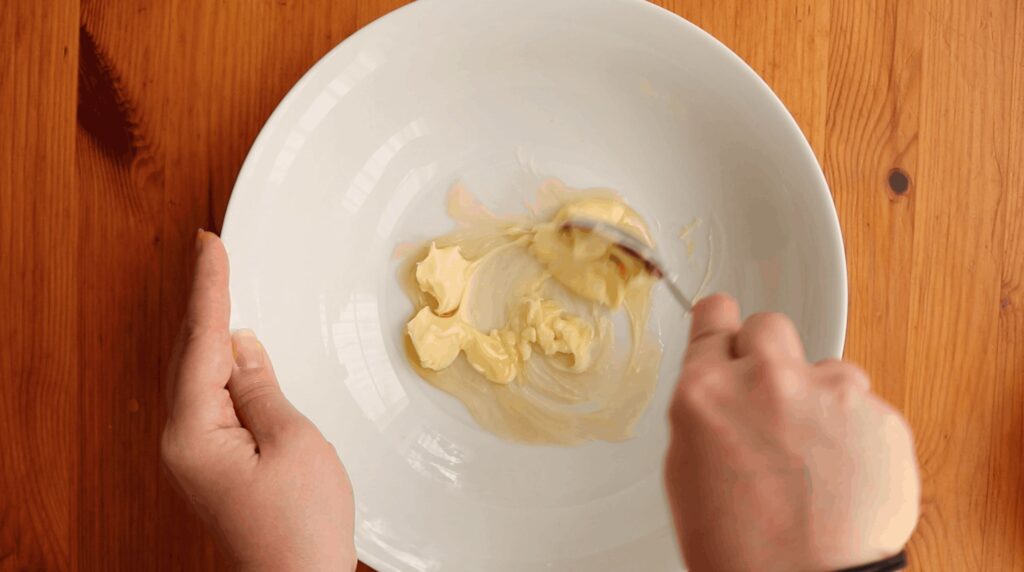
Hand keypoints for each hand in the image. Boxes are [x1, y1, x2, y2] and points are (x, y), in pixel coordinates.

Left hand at [161, 230, 355, 571]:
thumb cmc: (300, 525)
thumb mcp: (291, 440)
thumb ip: (260, 387)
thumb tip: (241, 345)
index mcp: (195, 431)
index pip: (200, 342)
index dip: (209, 288)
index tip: (211, 246)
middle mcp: (182, 440)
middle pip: (188, 354)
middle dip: (202, 300)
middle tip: (211, 251)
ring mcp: (195, 453)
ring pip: (196, 373)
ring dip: (208, 328)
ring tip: (217, 282)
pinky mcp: (213, 461)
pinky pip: (208, 396)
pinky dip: (218, 362)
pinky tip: (228, 346)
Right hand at [664, 294, 919, 571]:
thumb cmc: (741, 550)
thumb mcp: (686, 471)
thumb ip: (705, 408)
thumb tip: (718, 382)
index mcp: (707, 392)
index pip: (715, 316)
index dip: (721, 324)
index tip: (727, 322)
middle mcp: (768, 380)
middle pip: (769, 325)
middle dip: (768, 355)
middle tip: (771, 397)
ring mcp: (830, 394)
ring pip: (826, 367)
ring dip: (818, 396)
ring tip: (814, 455)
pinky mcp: (882, 417)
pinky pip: (865, 405)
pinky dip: (856, 431)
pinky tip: (843, 472)